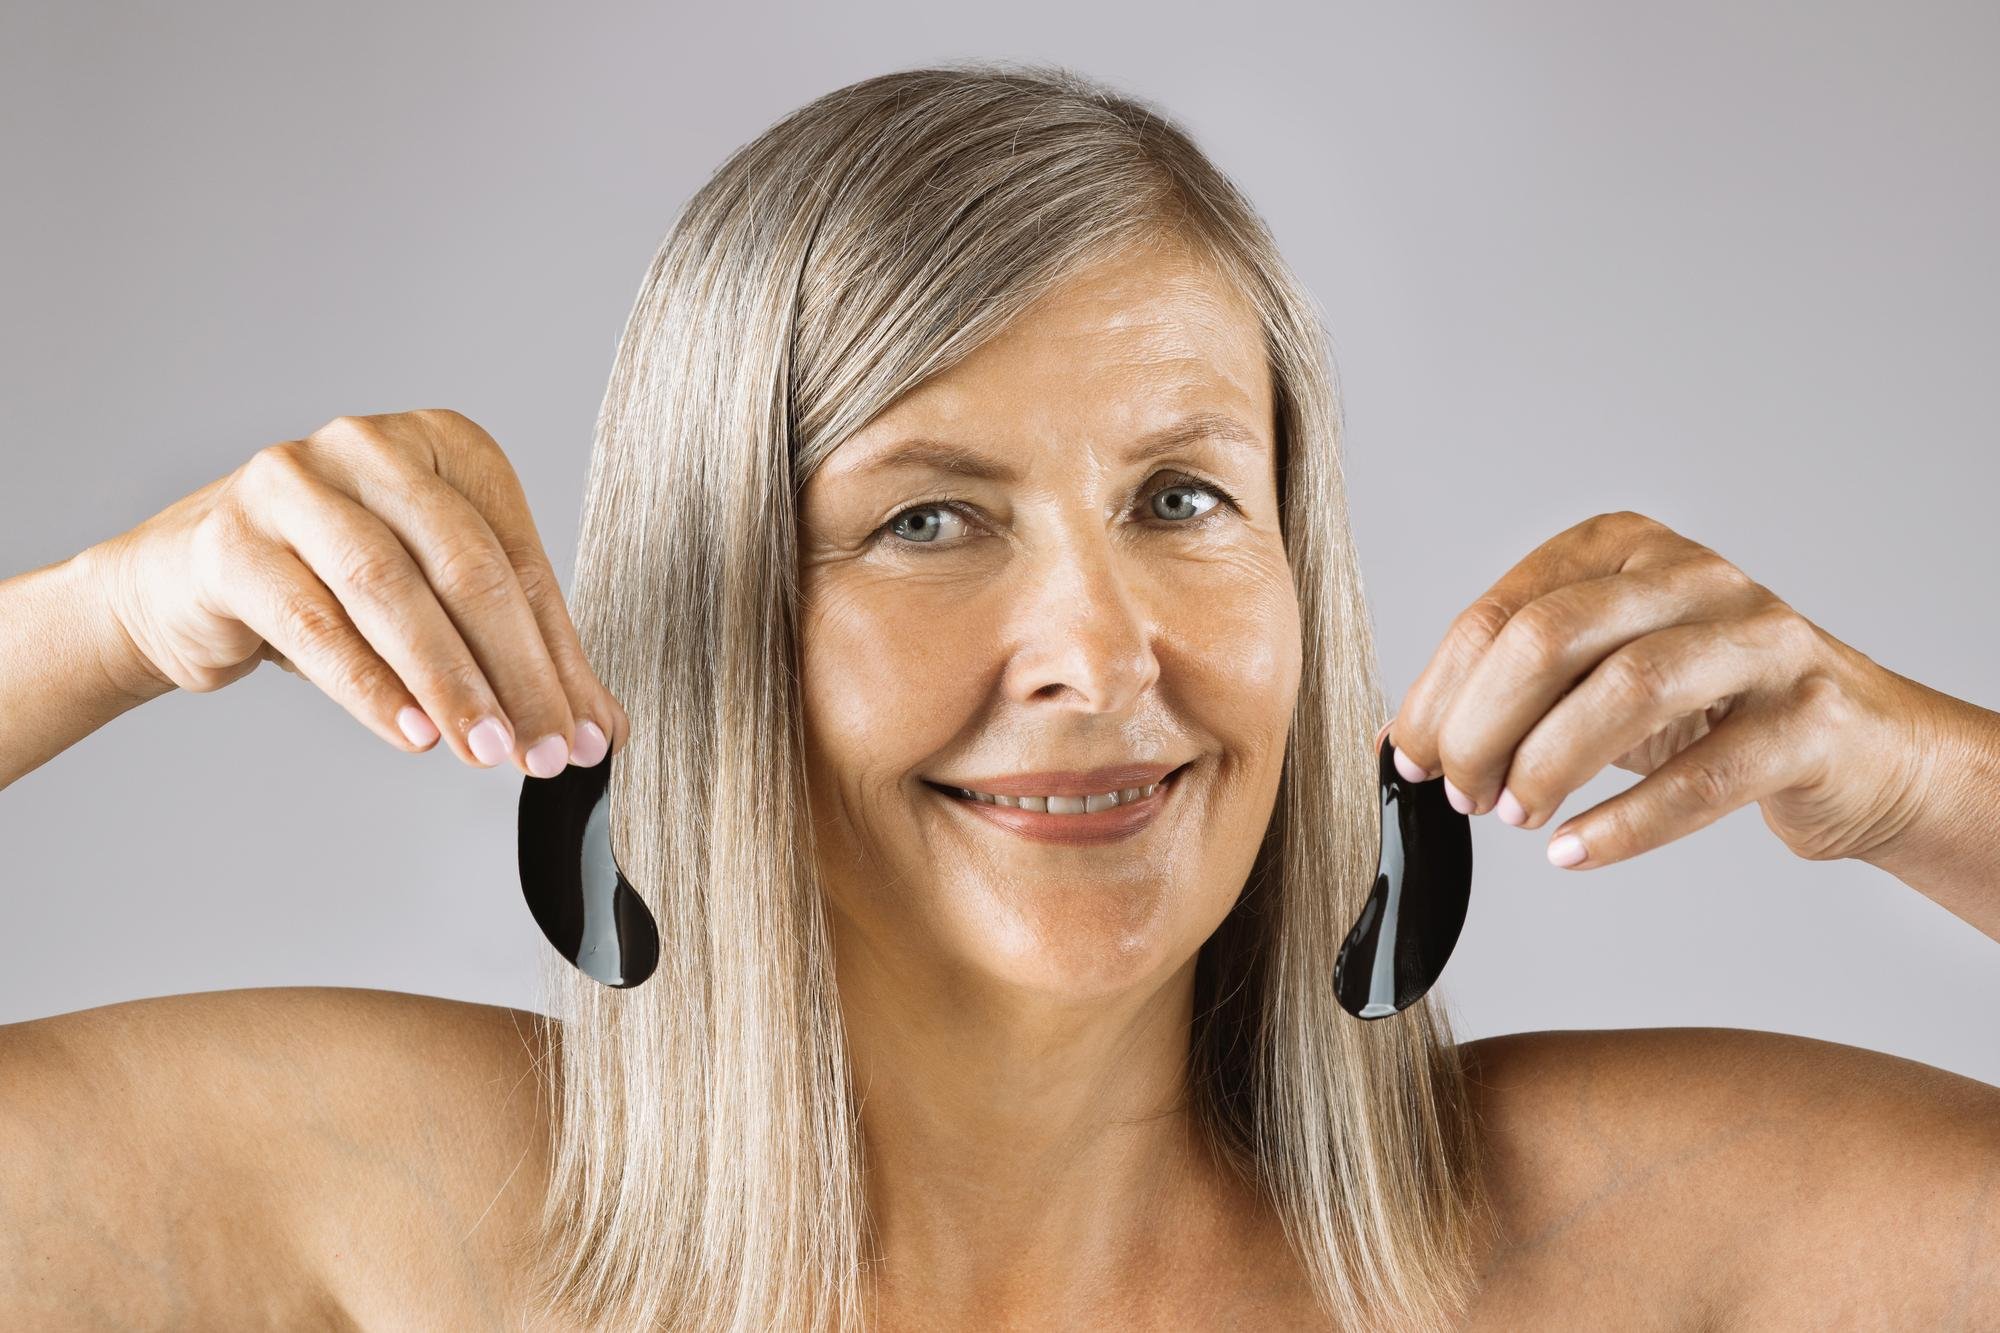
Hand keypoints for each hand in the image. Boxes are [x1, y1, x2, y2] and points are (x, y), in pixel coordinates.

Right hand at [90, 408, 628, 774]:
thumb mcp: (434, 606)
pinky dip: (371, 688)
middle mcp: (371, 445)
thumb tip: (598, 729)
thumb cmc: (328, 585)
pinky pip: (316, 624)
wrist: (187, 586)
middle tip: (545, 752)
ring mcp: (293, 482)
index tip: (589, 733)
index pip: (520, 559)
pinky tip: (414, 736)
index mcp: (444, 444)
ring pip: (392, 591)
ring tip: (487, 752)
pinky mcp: (231, 539)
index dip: (560, 655)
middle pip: (466, 568)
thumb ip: (515, 657)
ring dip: (451, 684)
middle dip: (517, 673)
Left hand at [1380, 510, 1939, 870]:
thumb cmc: (1711, 710)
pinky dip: (1623, 822)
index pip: (1501, 612)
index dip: (1440, 693)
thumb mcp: (1599, 679)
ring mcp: (1761, 640)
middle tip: (1464, 793)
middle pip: (1551, 637)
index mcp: (1622, 549)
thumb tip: (1400, 742)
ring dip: (1547, 764)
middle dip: (1483, 726)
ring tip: (1514, 816)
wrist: (1862, 750)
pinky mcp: (1810, 718)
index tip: (1412, 757)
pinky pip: (1703, 775)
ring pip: (1628, 688)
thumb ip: (1510, 694)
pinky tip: (1572, 850)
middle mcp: (1692, 576)